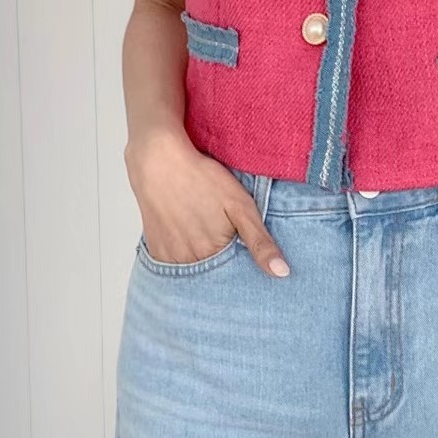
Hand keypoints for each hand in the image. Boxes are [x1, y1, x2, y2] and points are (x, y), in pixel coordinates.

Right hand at [125, 129, 289, 277]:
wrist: (159, 161)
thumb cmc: (203, 179)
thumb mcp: (241, 206)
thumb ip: (260, 242)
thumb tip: (282, 273)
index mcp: (215, 255)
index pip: (234, 276)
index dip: (241, 262)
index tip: (240, 246)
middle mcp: (190, 263)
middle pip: (213, 274)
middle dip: (222, 262)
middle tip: (218, 228)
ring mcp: (170, 258)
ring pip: (194, 270)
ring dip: (202, 259)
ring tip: (202, 229)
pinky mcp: (156, 250)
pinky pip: (174, 263)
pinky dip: (184, 254)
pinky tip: (187, 231)